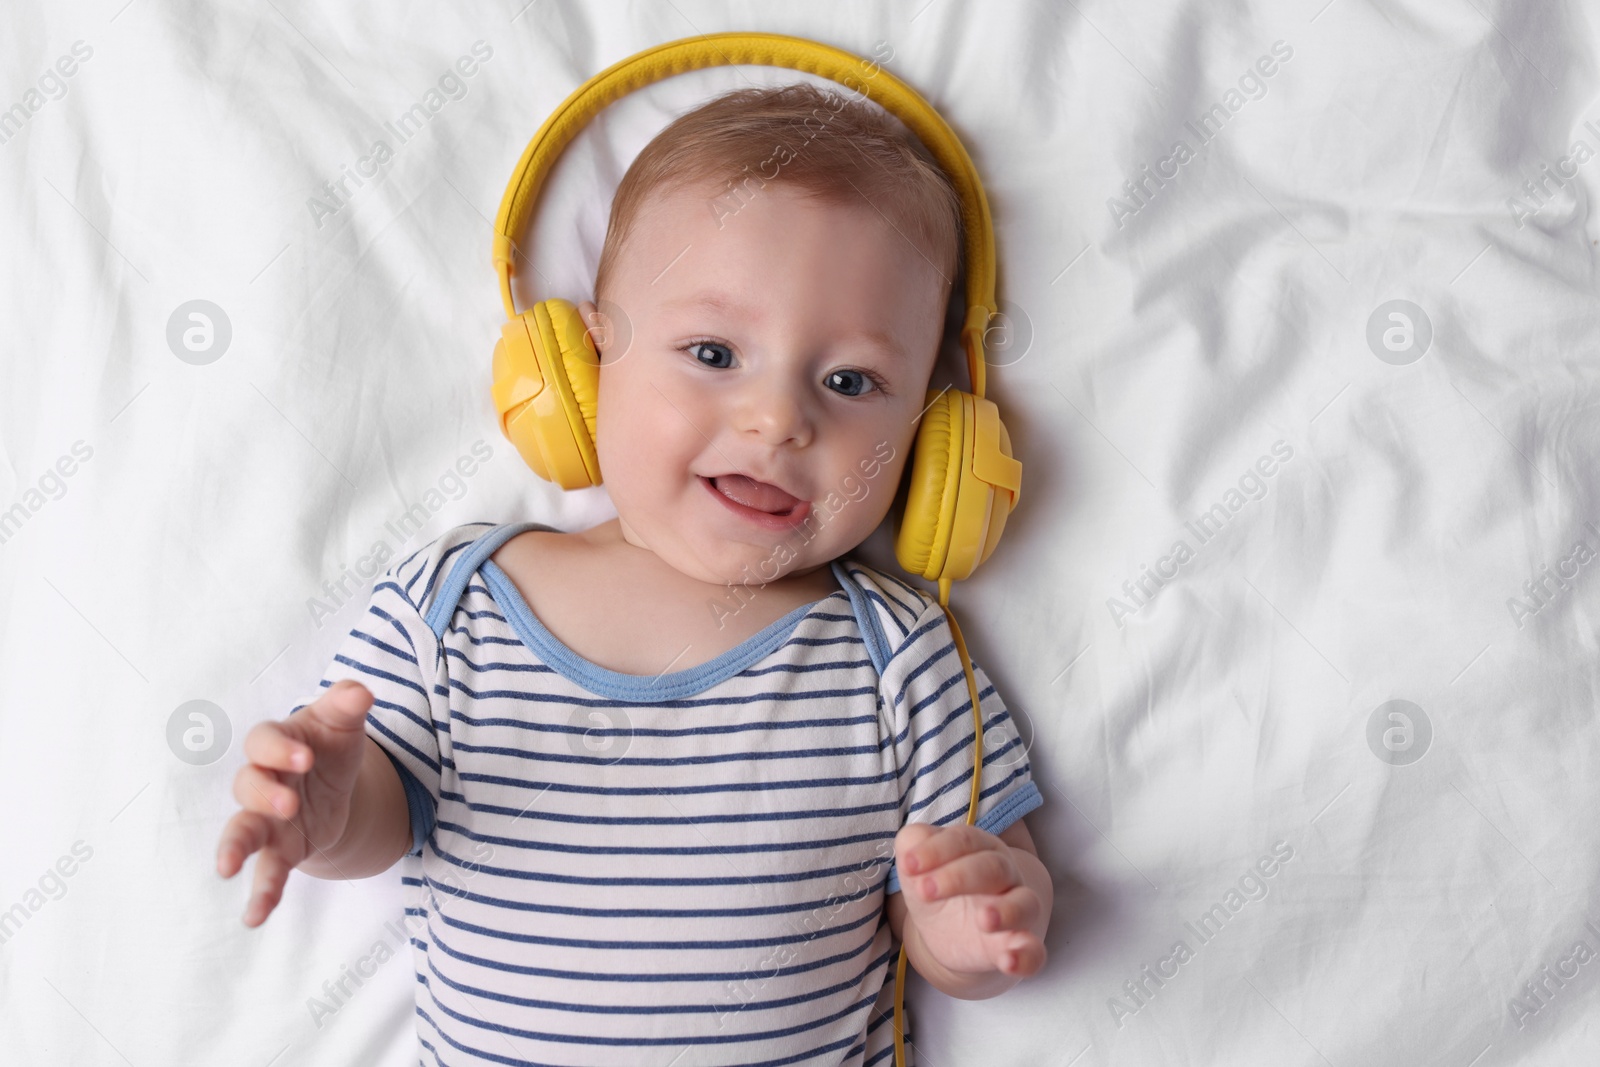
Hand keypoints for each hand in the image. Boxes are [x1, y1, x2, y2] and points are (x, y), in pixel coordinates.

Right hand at [215, 680, 373, 926]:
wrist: (332, 783)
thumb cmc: (330, 744)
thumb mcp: (343, 723)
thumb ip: (348, 705)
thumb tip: (361, 691)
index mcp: (275, 744)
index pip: (263, 741)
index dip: (280, 750)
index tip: (305, 758)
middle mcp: (262, 782)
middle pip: (248, 786)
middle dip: (265, 795)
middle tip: (289, 804)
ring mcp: (266, 820)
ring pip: (241, 832)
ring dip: (234, 848)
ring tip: (226, 869)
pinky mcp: (279, 850)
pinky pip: (265, 873)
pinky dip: (260, 895)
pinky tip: (254, 918)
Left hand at [894, 822, 1045, 978]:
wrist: (949, 932)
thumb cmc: (937, 886)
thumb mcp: (918, 866)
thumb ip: (912, 845)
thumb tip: (912, 851)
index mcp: (979, 849)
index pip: (965, 841)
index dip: (937, 850)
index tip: (909, 866)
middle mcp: (1005, 876)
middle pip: (993, 868)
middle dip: (958, 877)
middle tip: (925, 890)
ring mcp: (1016, 911)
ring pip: (1025, 904)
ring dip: (1007, 911)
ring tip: (983, 920)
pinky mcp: (1017, 947)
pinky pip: (1034, 951)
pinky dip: (1026, 956)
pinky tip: (1009, 962)